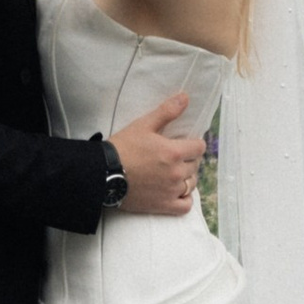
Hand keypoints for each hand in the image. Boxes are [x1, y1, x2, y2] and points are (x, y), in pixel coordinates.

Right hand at [108, 90, 205, 215]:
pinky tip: (177, 191)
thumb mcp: (143, 125)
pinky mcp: (163, 206)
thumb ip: (167, 111)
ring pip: (191, 184)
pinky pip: (185, 205)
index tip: (185, 143)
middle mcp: (176, 173)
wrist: (104, 173)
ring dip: (187, 177)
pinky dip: (185, 199)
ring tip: (175, 172)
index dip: (194, 143)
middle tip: (176, 156)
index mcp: (174, 152)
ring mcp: (171, 191)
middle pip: (195, 165)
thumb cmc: (123, 147)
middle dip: (189, 159)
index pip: (199, 147)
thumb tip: (185, 97)